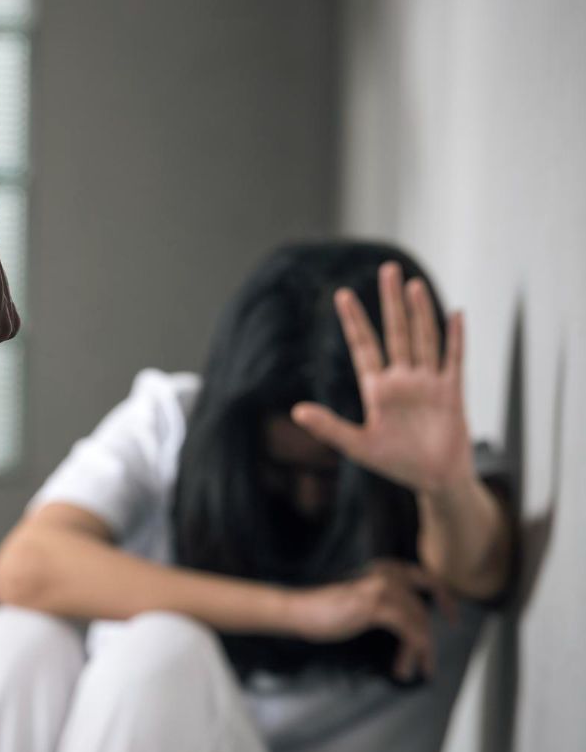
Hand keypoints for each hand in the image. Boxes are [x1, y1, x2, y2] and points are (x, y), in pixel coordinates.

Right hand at [289, 558, 458, 680]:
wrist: (299, 610)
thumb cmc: (324, 610)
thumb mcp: (361, 599)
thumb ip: (385, 601)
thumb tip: (409, 622)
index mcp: (385, 569)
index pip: (426, 578)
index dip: (444, 597)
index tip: (452, 617)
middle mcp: (388, 574)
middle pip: (423, 607)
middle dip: (429, 637)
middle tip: (430, 661)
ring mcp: (383, 588)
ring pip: (418, 622)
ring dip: (419, 651)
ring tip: (412, 671)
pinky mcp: (376, 606)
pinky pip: (409, 631)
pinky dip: (412, 652)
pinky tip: (402, 668)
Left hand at [290, 261, 472, 492]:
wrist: (434, 481)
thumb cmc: (395, 464)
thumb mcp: (358, 446)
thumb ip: (329, 427)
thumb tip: (296, 411)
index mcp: (378, 390)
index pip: (363, 347)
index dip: (353, 322)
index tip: (341, 295)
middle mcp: (402, 380)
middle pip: (395, 333)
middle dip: (390, 303)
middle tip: (387, 270)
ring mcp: (428, 383)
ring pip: (423, 339)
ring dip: (420, 312)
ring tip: (413, 285)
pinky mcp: (451, 392)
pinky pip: (454, 359)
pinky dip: (455, 337)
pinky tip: (455, 314)